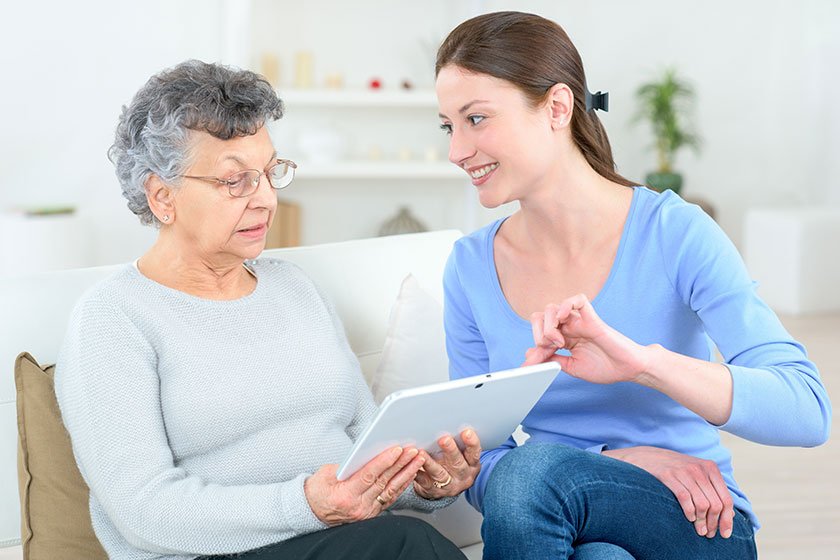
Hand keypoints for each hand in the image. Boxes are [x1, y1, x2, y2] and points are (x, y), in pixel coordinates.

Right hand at [304, 446, 424, 525]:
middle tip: (413, 450)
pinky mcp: (372, 513)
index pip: (369, 476)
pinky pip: (390, 498)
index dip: (384, 462)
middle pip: (384, 482)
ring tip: (418, 460)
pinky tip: (410, 473)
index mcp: (345, 495)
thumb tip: (369, 453)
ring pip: (391, 491)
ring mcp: (367, 512)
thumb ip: (348, 465)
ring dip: (407, 474)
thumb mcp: (327, 473)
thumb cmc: (318, 490)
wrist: (312, 512)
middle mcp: (358, 507)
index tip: (397, 450)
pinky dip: (401, 485)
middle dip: (401, 464)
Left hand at [414, 429, 481, 498]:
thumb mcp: (461, 455)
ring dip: (430, 463)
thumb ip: (457, 443)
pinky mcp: (434, 491)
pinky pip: (425, 482)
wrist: (444, 487)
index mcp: (472, 464)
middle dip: (451, 451)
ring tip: (421, 452)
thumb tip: (448, 420)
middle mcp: (464, 476)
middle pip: (458, 464)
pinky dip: (418, 474)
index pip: (474, 453)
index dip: (471, 443)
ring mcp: (450, 485)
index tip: (467, 431)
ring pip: (440, 474)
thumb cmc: (452, 462)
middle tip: (444, 439)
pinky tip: (412, 467)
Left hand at [522, 295, 647, 384]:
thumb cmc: (605, 368)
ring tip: (559, 342)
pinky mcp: (592, 318)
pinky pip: (578, 300)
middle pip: (541, 316)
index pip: (539, 333)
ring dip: (549, 326)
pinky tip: (563, 318)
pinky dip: (567, 305)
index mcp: (564, 338)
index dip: (534, 348)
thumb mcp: (572, 367)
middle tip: (549, 349)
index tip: (530, 364)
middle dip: (538, 333)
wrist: (627, 369)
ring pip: (554, 308)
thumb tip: (529, 356)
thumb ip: (552, 360)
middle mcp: (569, 327)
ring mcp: (580, 321)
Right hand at [604, 446, 734, 538]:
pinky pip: (685, 499)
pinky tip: (688, 518)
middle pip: (716, 504)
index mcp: (710, 468)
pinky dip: (689, 512)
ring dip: (702, 522)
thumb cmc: (673, 469)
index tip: (725, 534)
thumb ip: (711, 488)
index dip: (727, 519)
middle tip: (708, 534)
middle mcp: (699, 469)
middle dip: (714, 523)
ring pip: (703, 504)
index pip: (726, 499)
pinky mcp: (668, 476)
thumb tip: (729, 513)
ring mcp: (684, 471)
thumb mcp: (695, 473)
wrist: (645, 457)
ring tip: (699, 530)